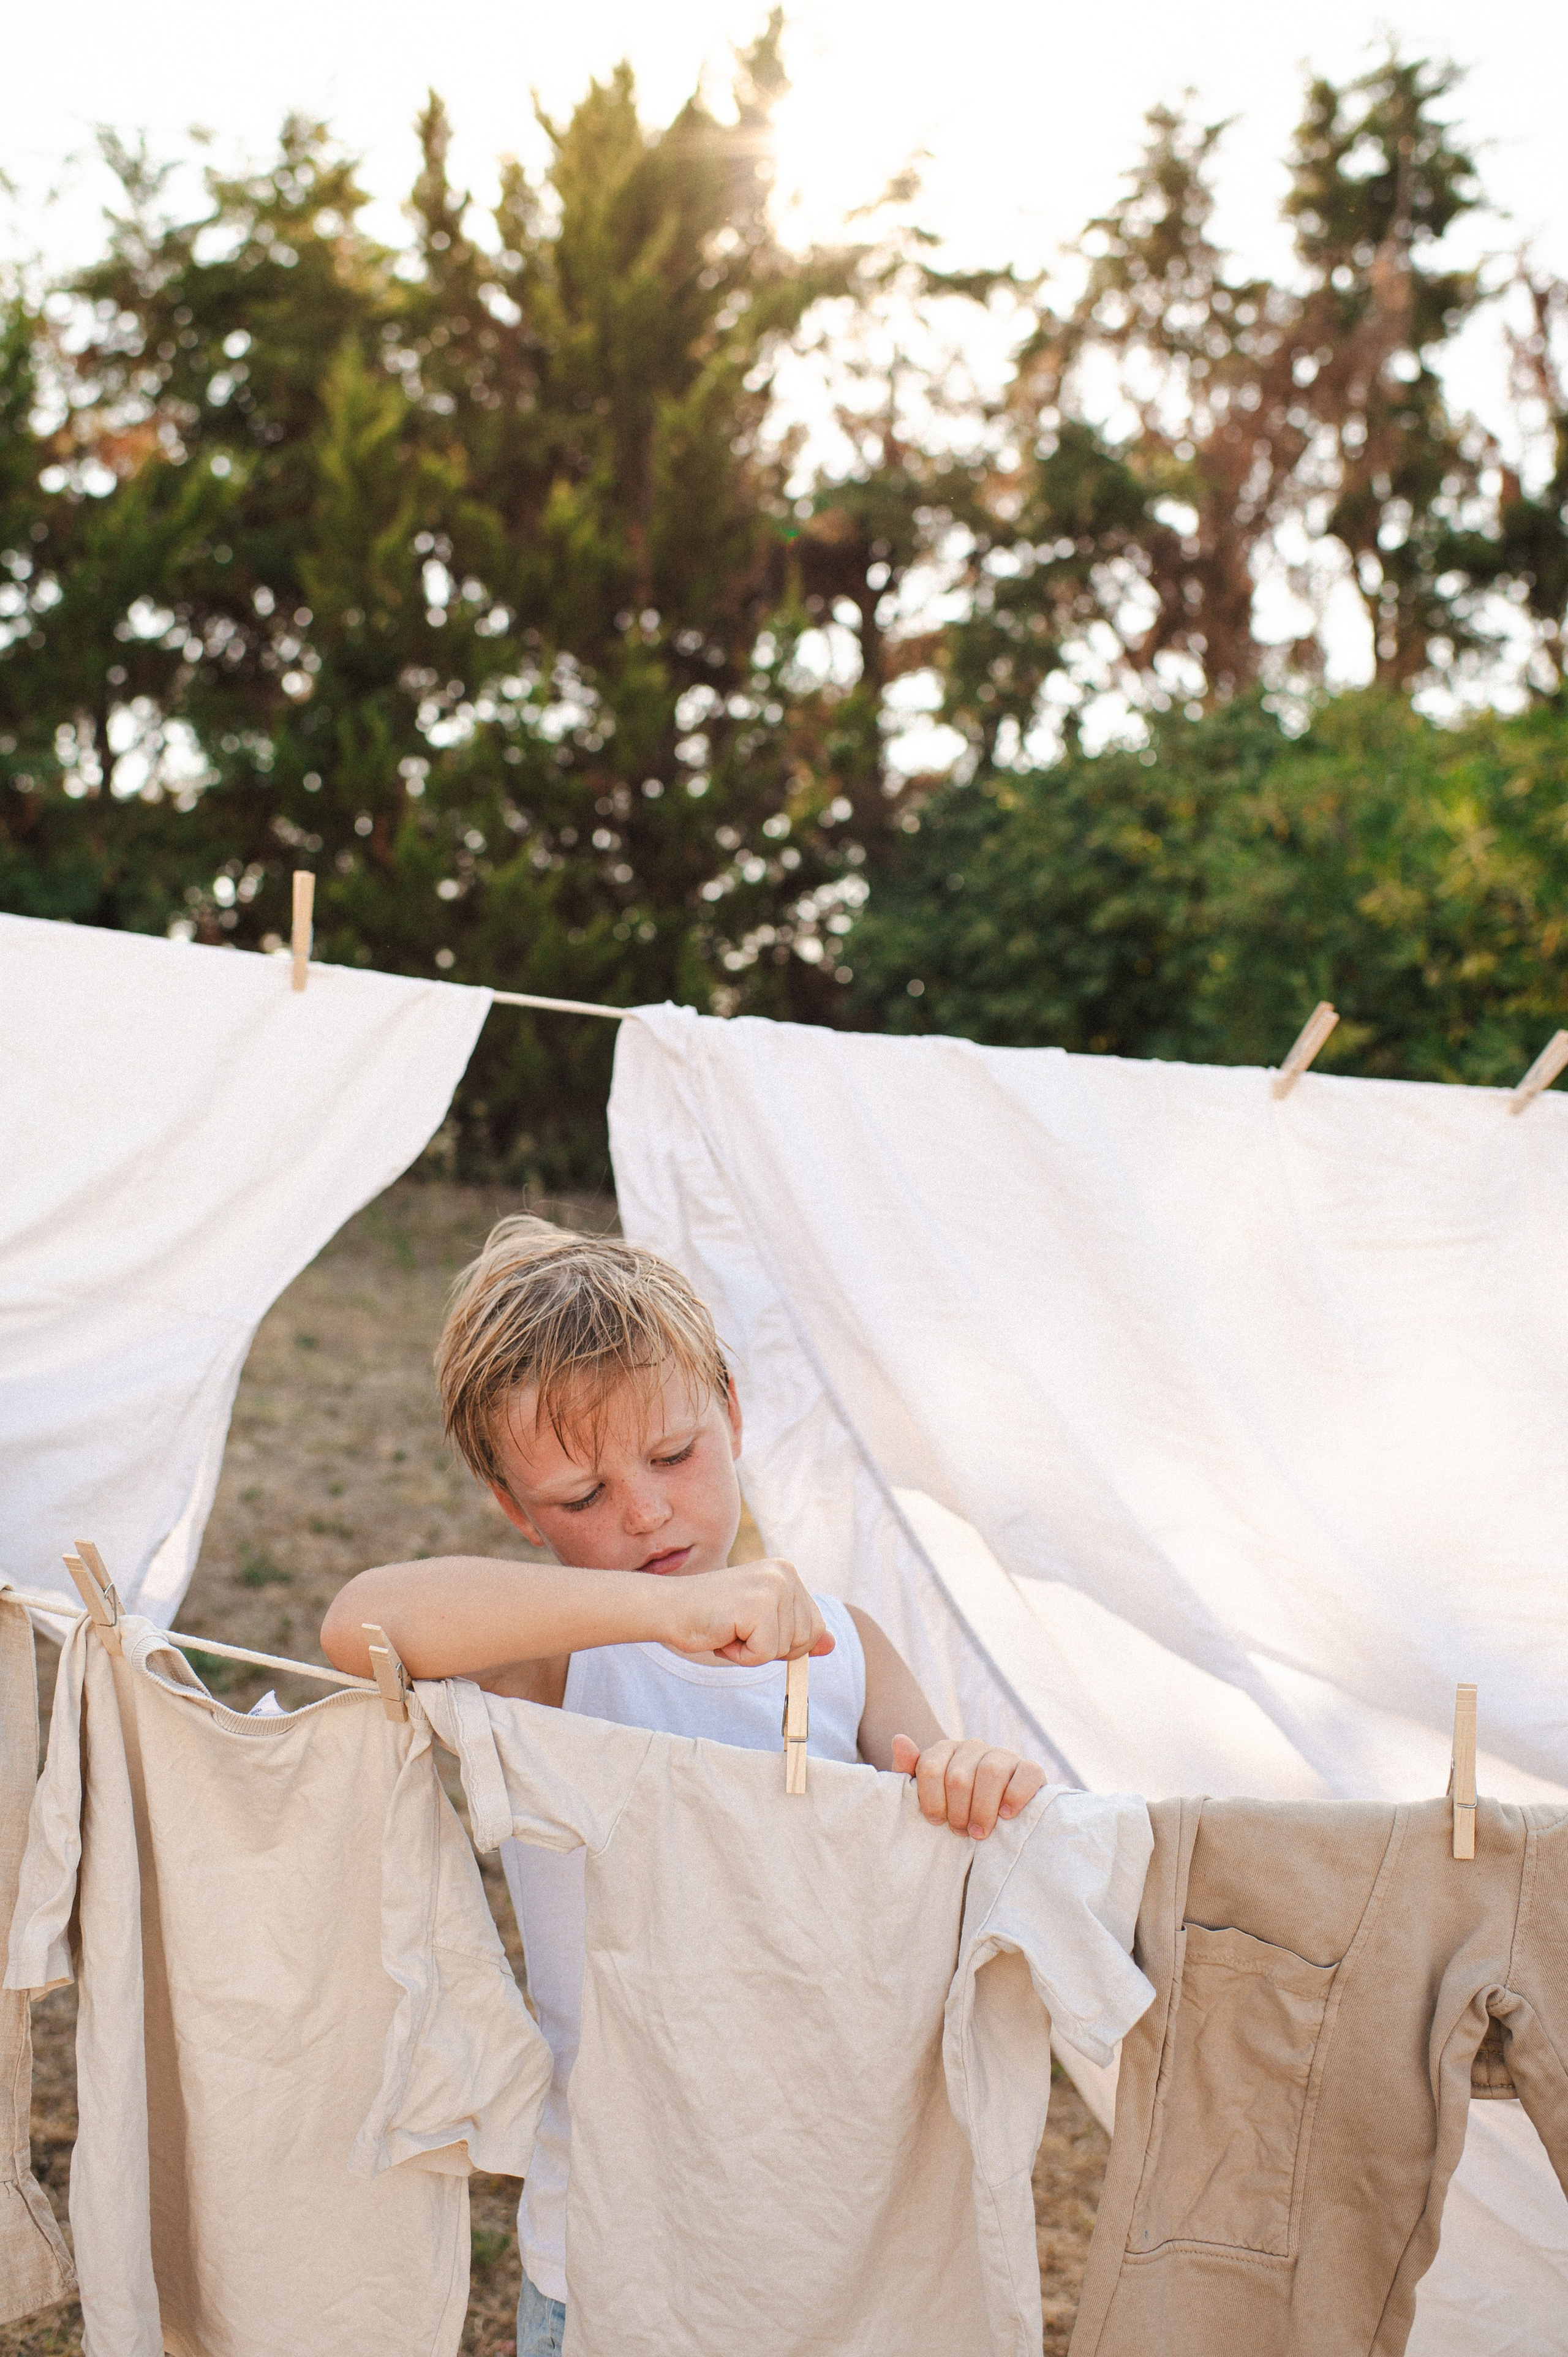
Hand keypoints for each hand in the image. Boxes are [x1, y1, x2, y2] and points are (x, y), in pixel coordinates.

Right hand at [659, 1560, 834, 1666]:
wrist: (669, 1608)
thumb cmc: (712, 1617)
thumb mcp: (762, 1624)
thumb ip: (797, 1632)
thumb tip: (833, 1645)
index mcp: (787, 1573)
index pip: (814, 1626)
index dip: (785, 1641)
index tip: (752, 1627)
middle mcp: (785, 1574)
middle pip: (806, 1639)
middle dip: (770, 1647)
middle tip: (737, 1628)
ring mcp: (772, 1587)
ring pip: (784, 1648)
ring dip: (753, 1651)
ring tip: (729, 1628)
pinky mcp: (756, 1605)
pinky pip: (763, 1654)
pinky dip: (741, 1655)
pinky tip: (722, 1632)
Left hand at [891, 1734, 1046, 1838]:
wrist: (993, 1814)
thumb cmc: (952, 1808)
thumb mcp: (924, 1794)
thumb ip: (907, 1771)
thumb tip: (899, 1739)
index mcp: (945, 1750)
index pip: (930, 1768)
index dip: (931, 1800)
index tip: (936, 1822)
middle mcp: (973, 1747)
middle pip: (958, 1776)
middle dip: (957, 1811)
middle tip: (960, 1833)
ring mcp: (1003, 1755)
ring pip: (991, 1772)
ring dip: (983, 1809)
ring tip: (979, 1833)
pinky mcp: (1030, 1768)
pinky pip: (1026, 1774)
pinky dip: (1015, 1796)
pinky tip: (1006, 1815)